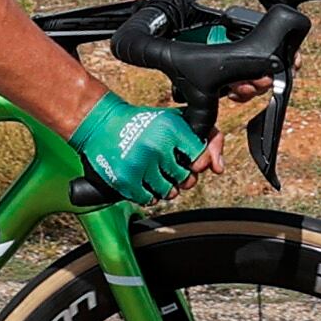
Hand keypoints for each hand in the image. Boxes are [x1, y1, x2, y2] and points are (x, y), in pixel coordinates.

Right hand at [72, 92, 211, 203]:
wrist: (102, 124)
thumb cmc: (145, 122)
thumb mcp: (178, 120)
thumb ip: (209, 137)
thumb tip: (218, 168)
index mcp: (171, 128)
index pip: (201, 159)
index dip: (197, 162)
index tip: (187, 158)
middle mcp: (156, 145)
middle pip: (187, 180)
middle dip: (181, 176)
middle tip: (168, 167)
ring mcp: (140, 164)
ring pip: (169, 193)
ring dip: (165, 187)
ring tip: (155, 173)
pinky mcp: (125, 179)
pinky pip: (149, 200)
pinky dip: (148, 194)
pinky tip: (143, 180)